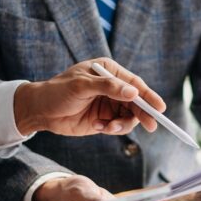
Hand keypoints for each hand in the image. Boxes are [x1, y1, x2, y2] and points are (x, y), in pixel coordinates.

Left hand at [13, 58, 165, 136]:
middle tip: (150, 126)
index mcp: (109, 71)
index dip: (149, 96)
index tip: (160, 108)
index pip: (134, 84)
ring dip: (122, 124)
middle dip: (142, 114)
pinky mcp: (104, 119)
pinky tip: (97, 128)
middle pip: (136, 101)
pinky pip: (118, 126)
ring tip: (106, 128)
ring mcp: (109, 103)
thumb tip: (133, 93)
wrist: (40, 111)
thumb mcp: (81, 86)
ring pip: (129, 116)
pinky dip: (112, 129)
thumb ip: (108, 88)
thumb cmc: (58, 92)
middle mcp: (112, 86)